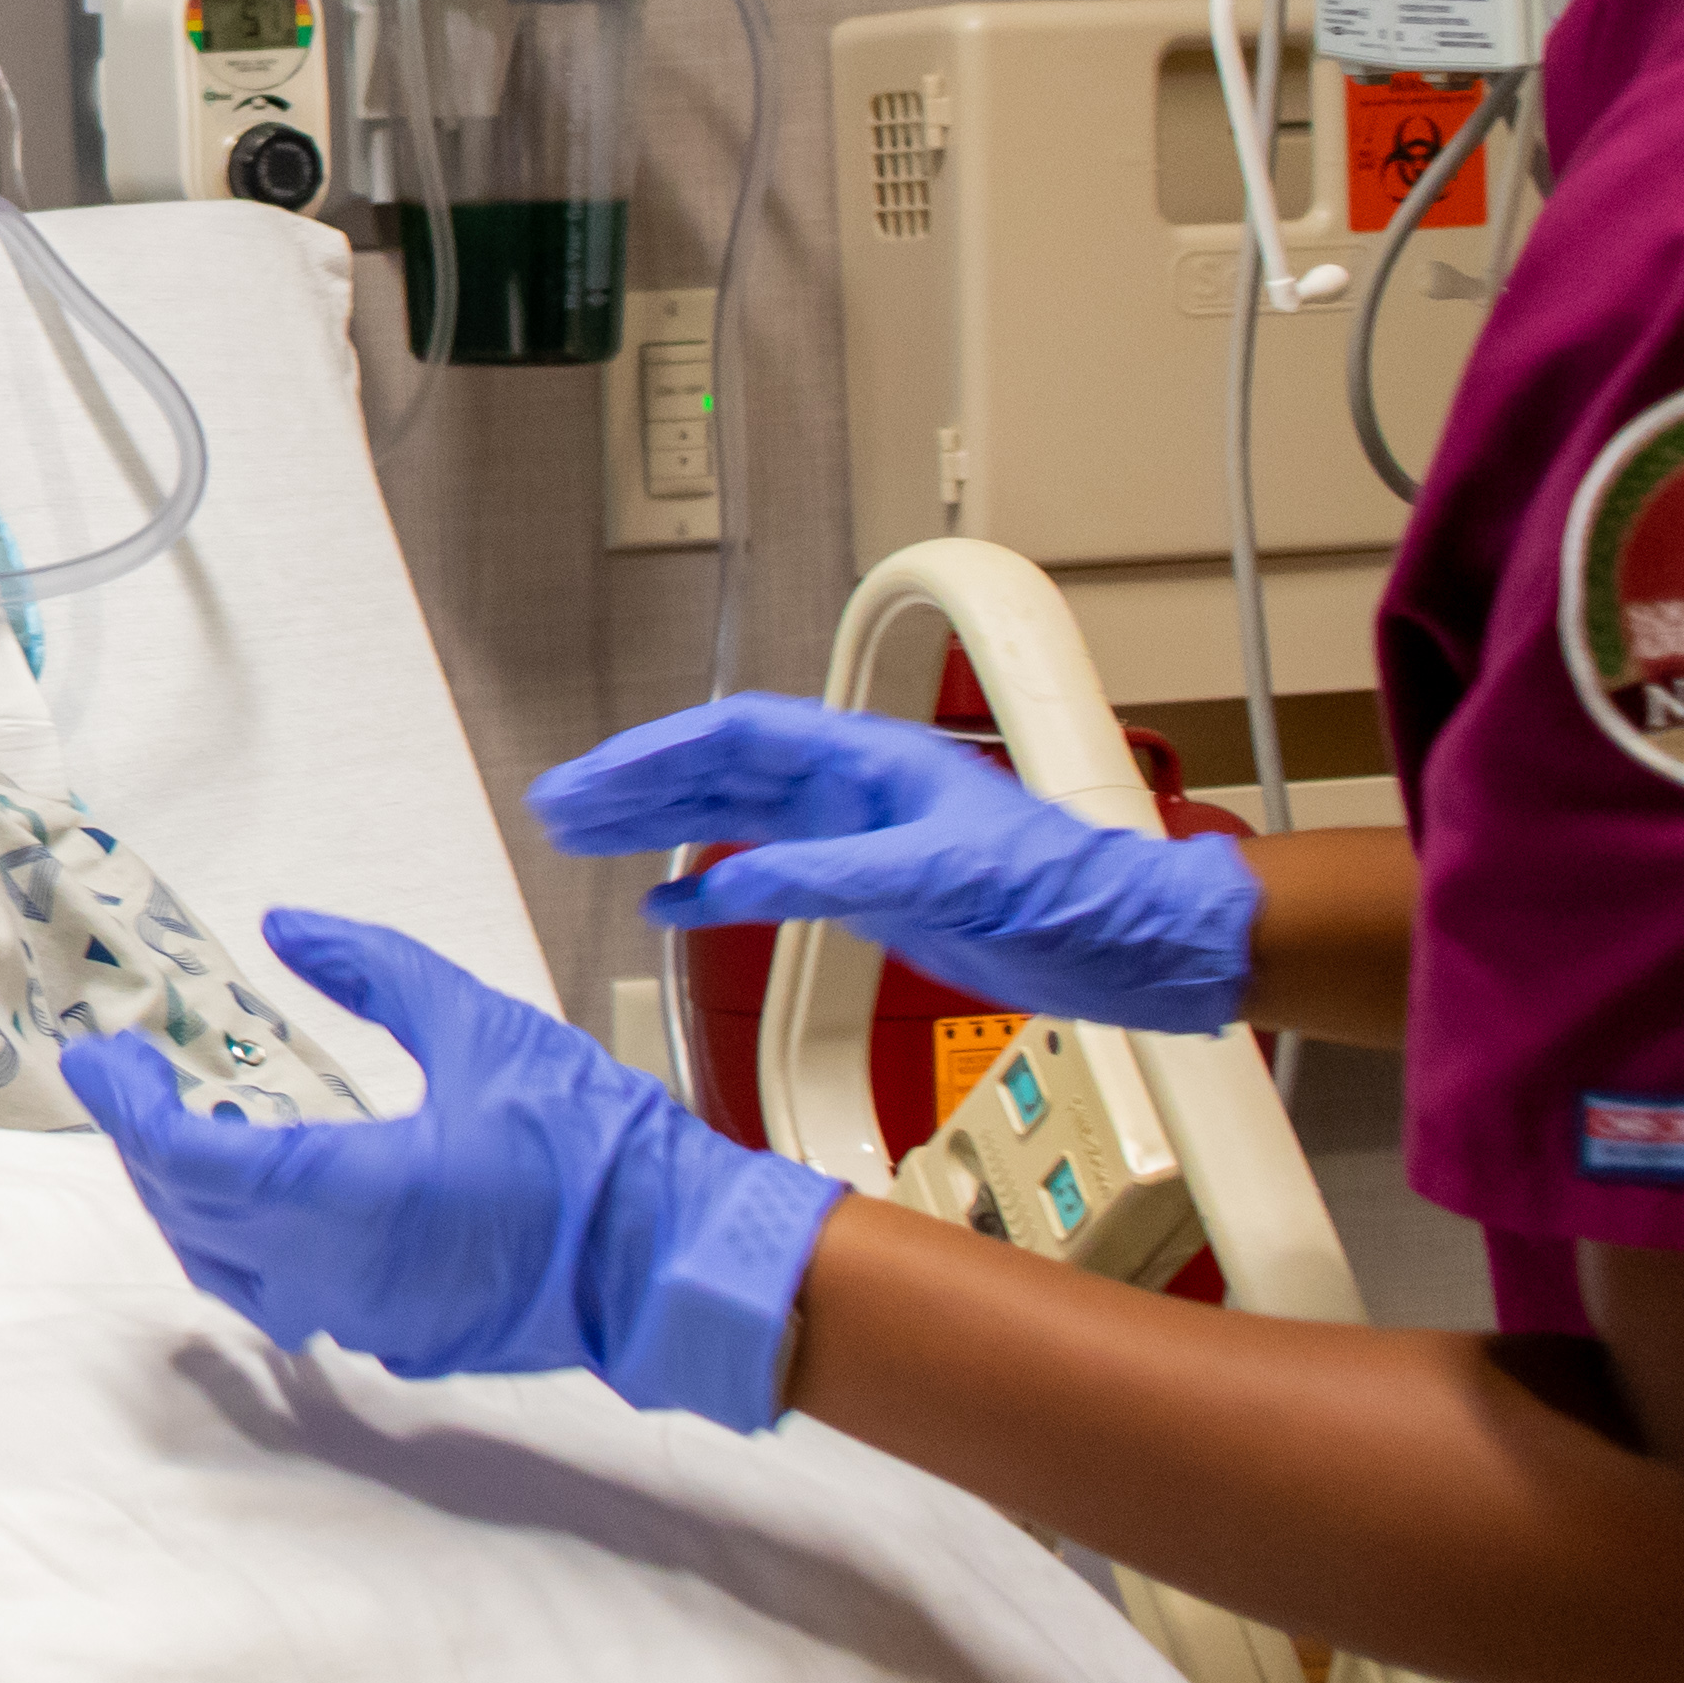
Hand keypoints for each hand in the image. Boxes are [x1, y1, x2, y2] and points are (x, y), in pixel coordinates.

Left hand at [68, 908, 839, 1427]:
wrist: (686, 1264)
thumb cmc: (598, 1147)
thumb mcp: (481, 1024)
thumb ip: (371, 970)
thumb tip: (285, 927)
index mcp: (355, 1197)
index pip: (190, 1161)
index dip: (129, 1107)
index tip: (101, 1057)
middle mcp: (344, 1276)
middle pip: (194, 1218)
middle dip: (146, 1145)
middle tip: (130, 1077)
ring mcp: (371, 1322)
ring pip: (228, 1274)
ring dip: (187, 1204)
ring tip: (178, 1129)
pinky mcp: (401, 1343)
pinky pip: (286, 1302)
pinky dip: (244, 1248)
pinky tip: (255, 1197)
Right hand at [529, 693, 1257, 1034]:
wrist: (1123, 943)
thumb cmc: (1060, 885)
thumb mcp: (938, 874)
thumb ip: (826, 874)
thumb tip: (726, 884)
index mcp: (866, 759)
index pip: (738, 739)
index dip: (659, 753)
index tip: (596, 776)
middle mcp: (850, 790)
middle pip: (718, 774)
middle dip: (635, 785)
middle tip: (560, 803)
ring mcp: (853, 839)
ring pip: (729, 822)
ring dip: (654, 829)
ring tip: (583, 839)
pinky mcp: (864, 889)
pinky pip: (761, 878)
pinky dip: (707, 890)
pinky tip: (664, 905)